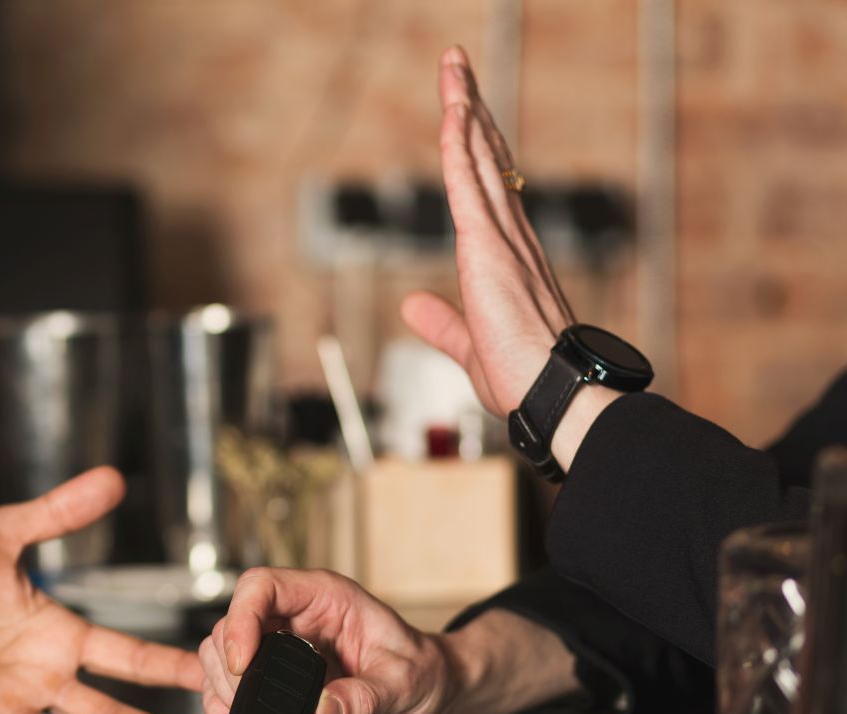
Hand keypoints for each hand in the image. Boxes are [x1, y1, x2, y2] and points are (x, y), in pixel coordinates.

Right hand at [199, 568, 585, 713]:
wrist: (428, 696)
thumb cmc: (423, 673)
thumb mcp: (403, 684)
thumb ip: (363, 697)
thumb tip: (320, 712)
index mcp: (324, 597)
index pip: (262, 587)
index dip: (242, 619)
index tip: (243, 660)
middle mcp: (295, 616)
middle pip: (232, 620)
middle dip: (228, 662)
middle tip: (243, 699)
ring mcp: (281, 646)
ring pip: (222, 649)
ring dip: (220, 682)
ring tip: (239, 712)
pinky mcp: (274, 677)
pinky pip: (231, 679)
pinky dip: (221, 698)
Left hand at [401, 47, 621, 468]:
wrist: (552, 395)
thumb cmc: (523, 380)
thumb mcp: (468, 346)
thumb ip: (440, 323)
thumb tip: (411, 304)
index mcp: (509, 258)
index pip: (487, 189)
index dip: (476, 149)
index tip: (468, 113)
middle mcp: (512, 238)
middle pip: (485, 160)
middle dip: (471, 111)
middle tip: (458, 68)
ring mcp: (503, 240)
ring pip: (478, 160)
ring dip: (465, 110)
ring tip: (453, 66)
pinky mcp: (489, 250)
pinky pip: (468, 186)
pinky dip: (459, 147)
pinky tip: (453, 112)